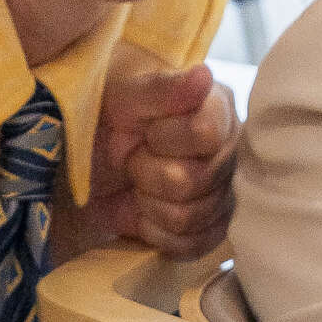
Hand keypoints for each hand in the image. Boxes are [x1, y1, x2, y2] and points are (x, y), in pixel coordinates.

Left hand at [64, 64, 239, 260]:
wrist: (91, 165)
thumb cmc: (108, 120)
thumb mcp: (123, 97)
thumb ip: (161, 88)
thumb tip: (203, 76)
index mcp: (218, 109)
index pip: (205, 134)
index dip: (166, 139)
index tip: (146, 131)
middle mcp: (231, 151)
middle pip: (194, 180)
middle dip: (148, 172)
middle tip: (134, 158)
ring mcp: (224, 193)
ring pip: (189, 216)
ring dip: (148, 203)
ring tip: (138, 183)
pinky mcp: (212, 230)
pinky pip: (191, 245)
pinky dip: (155, 231)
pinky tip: (145, 212)